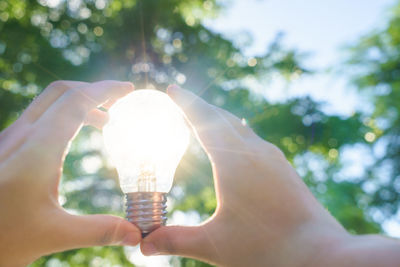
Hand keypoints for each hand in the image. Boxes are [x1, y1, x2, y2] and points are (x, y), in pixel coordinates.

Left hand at [0, 81, 140, 266]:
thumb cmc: (2, 237)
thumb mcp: (54, 234)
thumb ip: (99, 229)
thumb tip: (136, 233)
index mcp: (36, 150)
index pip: (76, 102)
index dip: (104, 90)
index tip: (128, 89)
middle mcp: (20, 136)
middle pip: (61, 92)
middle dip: (93, 90)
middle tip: (119, 100)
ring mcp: (9, 140)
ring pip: (47, 103)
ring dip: (79, 103)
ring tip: (104, 121)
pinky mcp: (5, 147)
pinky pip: (37, 117)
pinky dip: (63, 115)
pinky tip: (72, 136)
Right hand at [141, 86, 399, 266]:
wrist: (320, 252)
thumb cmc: (266, 247)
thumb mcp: (214, 244)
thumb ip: (176, 240)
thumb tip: (143, 244)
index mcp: (234, 161)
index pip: (204, 120)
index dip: (185, 103)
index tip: (171, 88)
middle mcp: (255, 151)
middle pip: (222, 118)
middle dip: (199, 107)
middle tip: (182, 100)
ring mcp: (274, 159)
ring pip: (241, 128)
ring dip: (220, 119)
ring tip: (205, 120)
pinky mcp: (285, 170)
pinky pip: (254, 141)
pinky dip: (236, 134)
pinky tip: (236, 148)